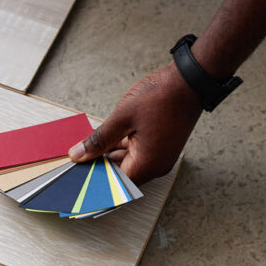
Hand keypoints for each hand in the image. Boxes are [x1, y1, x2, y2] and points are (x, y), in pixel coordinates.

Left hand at [68, 63, 202, 182]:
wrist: (188, 81)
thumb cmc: (160, 97)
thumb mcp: (122, 118)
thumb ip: (99, 139)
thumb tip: (79, 154)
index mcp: (147, 165)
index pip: (115, 184)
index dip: (94, 179)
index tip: (78, 173)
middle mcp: (156, 166)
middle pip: (122, 174)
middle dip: (100, 165)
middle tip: (79, 156)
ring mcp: (161, 156)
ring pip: (129, 162)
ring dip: (110, 154)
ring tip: (90, 144)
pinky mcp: (161, 145)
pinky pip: (138, 152)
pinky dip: (122, 146)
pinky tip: (108, 136)